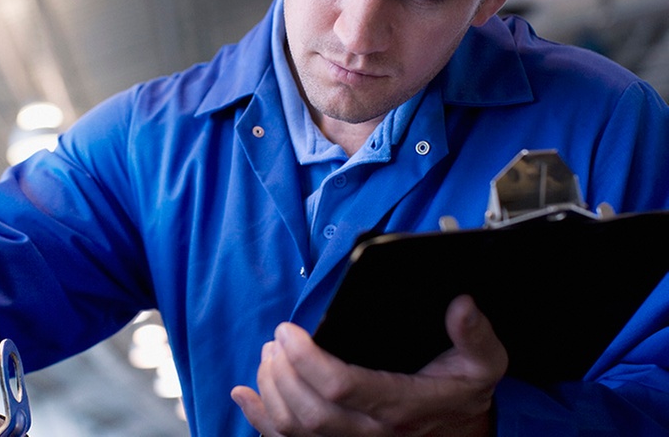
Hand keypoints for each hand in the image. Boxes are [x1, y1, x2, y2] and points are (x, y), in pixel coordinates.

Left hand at [231, 295, 506, 435]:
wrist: (462, 435)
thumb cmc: (463, 394)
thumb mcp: (484, 363)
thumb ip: (476, 335)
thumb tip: (461, 305)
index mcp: (402, 408)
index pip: (341, 387)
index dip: (306, 358)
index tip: (288, 330)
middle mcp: (372, 435)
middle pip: (308, 412)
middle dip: (281, 371)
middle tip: (276, 340)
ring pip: (293, 430)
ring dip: (270, 389)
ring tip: (269, 355)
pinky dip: (258, 419)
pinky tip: (244, 394)